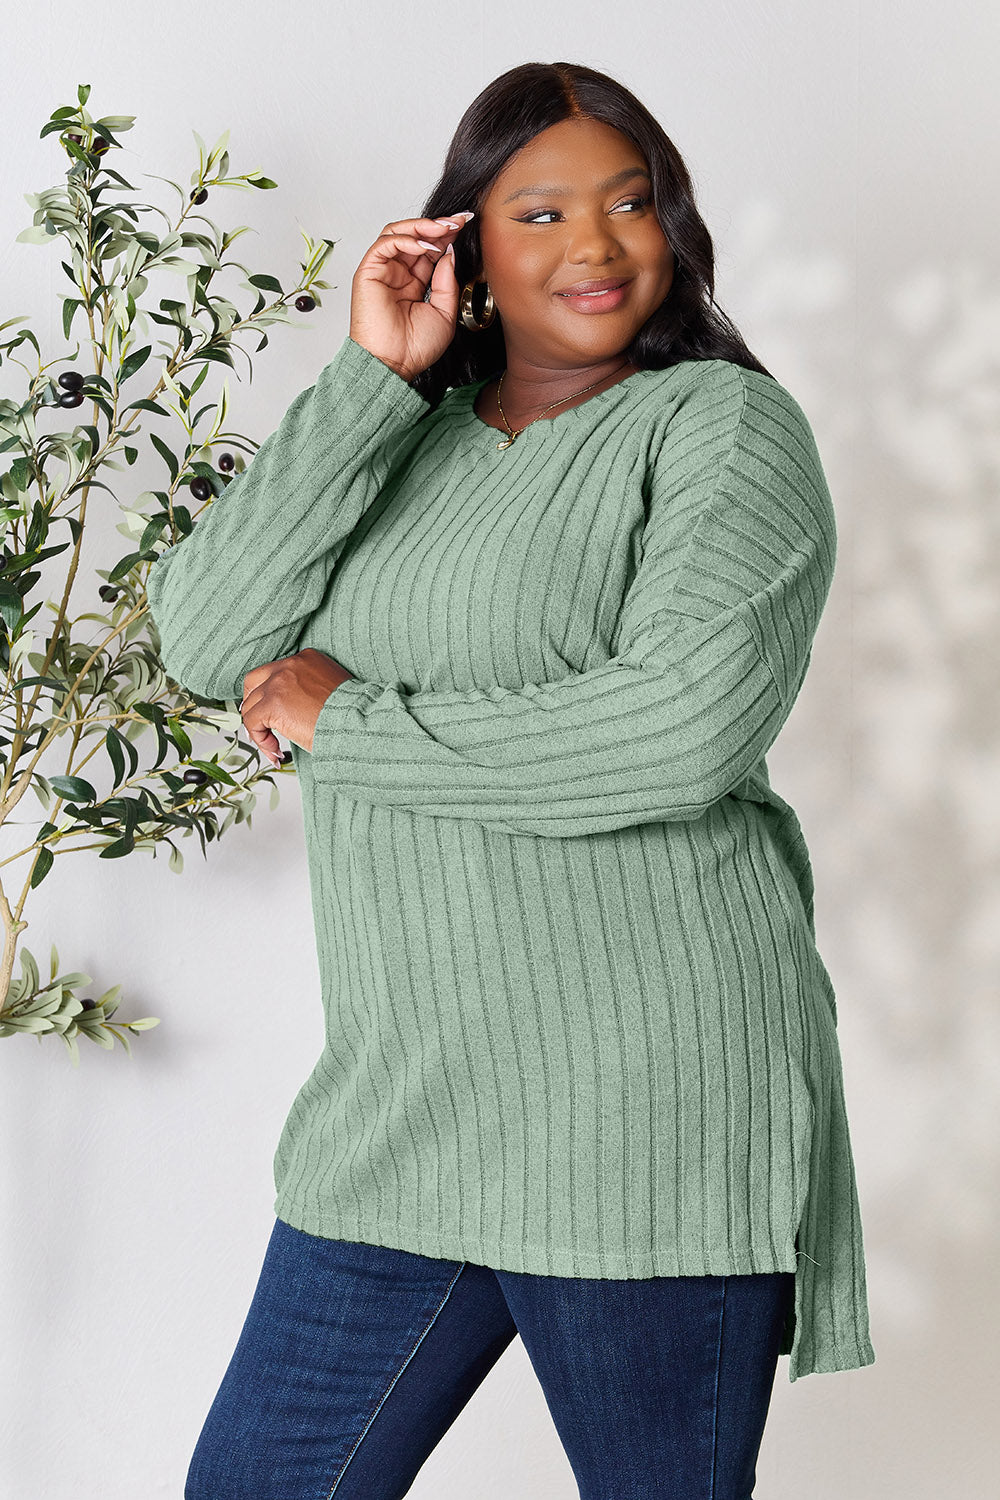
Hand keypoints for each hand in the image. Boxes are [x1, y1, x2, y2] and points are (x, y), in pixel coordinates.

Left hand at [240, 649, 353, 765]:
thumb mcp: (331, 691)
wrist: (358, 723)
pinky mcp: (273, 703)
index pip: (276, 672)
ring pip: (251, 706)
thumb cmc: (352, 714)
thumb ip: (308, 690)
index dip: (270, 695)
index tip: (274, 714)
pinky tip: (276, 750)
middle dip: (253, 704)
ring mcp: (279, 683)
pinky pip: (252, 722)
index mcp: (307, 659)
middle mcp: (290, 666)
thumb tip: (293, 708)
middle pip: (254, 681)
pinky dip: (261, 740)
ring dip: (259, 729)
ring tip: (275, 747)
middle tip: (260, 725)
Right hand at [349, 209, 475, 381]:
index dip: (447, 236)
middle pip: (416, 237)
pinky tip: (426, 247)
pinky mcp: (369, 272)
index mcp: (414, 284)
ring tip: (444, 229)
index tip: (466, 224)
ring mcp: (382, 271)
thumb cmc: (415, 348)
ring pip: (398, 233)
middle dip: (439, 225)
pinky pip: (386, 244)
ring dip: (423, 227)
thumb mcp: (445, 312)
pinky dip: (407, 239)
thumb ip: (447, 281)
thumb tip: (449, 252)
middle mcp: (397, 274)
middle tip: (459, 220)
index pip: (430, 250)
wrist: (394, 365)